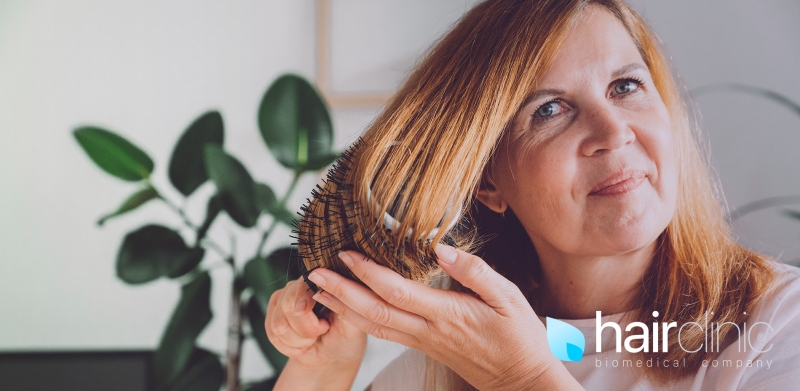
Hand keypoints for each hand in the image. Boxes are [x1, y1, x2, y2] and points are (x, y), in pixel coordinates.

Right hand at [265, 276, 366, 372]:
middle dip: (305, 328)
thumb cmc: (344, 339)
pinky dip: (288, 346)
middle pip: (288, 304)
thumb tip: (335, 290)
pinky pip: (271, 333)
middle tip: (321, 332)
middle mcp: (301, 286)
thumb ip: (345, 307)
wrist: (331, 357)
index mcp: (324, 282)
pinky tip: (301, 344)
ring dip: (298, 340)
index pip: (306, 283)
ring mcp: (284, 299)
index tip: (306, 311)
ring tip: (312, 339)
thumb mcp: (352, 327)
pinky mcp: (273, 314)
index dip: (303, 298)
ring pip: (278, 323)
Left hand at [306, 245, 579, 390]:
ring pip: (374, 326)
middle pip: (374, 311)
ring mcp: (422, 341)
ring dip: (343, 307)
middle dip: (341, 291)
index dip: (367, 272)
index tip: (346, 253)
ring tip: (319, 290)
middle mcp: (427, 330)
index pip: (396, 292)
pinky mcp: (423, 346)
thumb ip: (475, 271)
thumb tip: (442, 248)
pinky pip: (384, 333)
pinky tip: (348, 310)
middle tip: (314, 272)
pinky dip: (360, 320)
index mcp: (446, 314)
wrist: (520, 380)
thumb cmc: (518, 337)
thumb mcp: (509, 297)